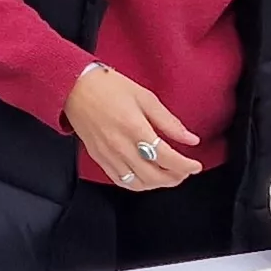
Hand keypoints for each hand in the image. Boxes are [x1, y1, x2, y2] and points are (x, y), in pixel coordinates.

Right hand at [65, 65, 202, 190]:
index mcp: (135, 128)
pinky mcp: (99, 158)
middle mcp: (121, 146)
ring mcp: (108, 155)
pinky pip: (121, 180)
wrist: (73, 87)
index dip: (185, 166)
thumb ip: (169, 121)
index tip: (196, 165)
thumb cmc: (108, 87)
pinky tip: (146, 176)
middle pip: (153, 175)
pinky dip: (138, 184)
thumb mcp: (145, 97)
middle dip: (175, 178)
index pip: (166, 157)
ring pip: (138, 183)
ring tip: (169, 175)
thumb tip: (190, 139)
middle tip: (185, 171)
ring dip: (157, 183)